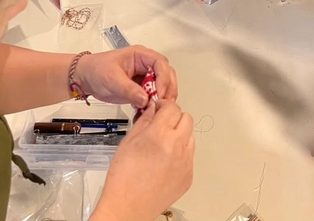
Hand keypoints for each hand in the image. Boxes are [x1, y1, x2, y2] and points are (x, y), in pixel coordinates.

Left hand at [76, 46, 177, 108]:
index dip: (163, 78)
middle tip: (164, 104)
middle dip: (168, 88)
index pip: (160, 63)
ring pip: (163, 86)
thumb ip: (128, 89)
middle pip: (166, 74)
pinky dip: (155, 104)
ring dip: (163, 97)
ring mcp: (144, 77)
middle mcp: (146, 65)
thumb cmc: (97, 70)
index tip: (160, 93)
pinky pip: (153, 96)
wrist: (86, 78)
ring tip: (158, 109)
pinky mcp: (141, 89)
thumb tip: (145, 99)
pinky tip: (150, 112)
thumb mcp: (112, 79)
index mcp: (141, 55)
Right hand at [92, 101, 193, 220]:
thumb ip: (144, 120)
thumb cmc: (123, 178)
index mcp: (160, 134)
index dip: (164, 106)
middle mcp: (177, 146)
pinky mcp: (189, 176)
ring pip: (190, 136)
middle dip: (174, 118)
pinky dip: (181, 154)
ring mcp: (186, 162)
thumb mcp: (128, 141)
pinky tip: (165, 161)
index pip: (172, 107)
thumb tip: (153, 108)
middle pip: (186, 118)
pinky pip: (190, 156)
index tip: (158, 109)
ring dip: (180, 135)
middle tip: (162, 125)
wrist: (127, 208)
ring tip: (163, 145)